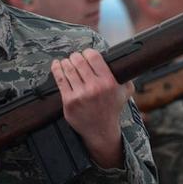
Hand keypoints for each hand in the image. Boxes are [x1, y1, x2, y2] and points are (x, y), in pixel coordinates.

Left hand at [51, 49, 131, 168]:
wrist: (101, 131)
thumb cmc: (112, 109)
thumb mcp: (125, 92)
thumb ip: (126, 77)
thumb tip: (123, 63)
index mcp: (108, 82)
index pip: (94, 57)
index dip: (88, 52)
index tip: (86, 53)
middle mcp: (94, 87)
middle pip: (79, 61)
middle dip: (75, 56)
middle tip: (75, 57)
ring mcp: (80, 95)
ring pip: (68, 69)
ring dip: (66, 62)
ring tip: (66, 61)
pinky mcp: (69, 101)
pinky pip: (60, 80)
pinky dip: (56, 69)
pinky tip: (57, 65)